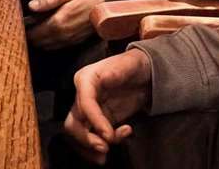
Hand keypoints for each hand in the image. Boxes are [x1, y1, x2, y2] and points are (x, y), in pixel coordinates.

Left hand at [27, 0, 103, 49]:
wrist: (109, 3)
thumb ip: (48, 0)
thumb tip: (31, 6)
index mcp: (57, 23)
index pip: (34, 34)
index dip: (26, 30)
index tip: (22, 24)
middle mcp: (62, 35)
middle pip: (40, 42)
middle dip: (31, 37)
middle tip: (27, 27)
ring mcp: (70, 40)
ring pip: (48, 46)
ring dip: (41, 41)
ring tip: (36, 30)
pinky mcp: (76, 41)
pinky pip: (58, 46)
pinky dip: (51, 42)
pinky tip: (50, 33)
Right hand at [64, 49, 151, 163]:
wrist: (145, 72)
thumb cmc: (135, 64)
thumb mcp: (129, 64)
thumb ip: (117, 71)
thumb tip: (105, 77)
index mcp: (86, 79)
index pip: (84, 104)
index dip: (95, 121)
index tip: (108, 135)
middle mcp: (83, 96)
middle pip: (73, 123)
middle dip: (86, 139)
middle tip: (105, 148)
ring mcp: (89, 111)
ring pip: (79, 135)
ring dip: (90, 148)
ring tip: (106, 155)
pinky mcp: (98, 122)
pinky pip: (92, 138)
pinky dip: (99, 147)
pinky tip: (119, 139)